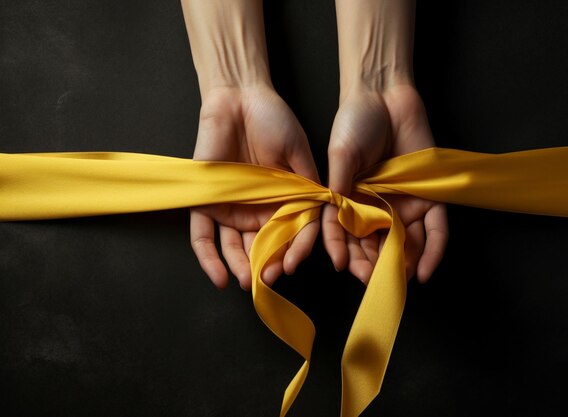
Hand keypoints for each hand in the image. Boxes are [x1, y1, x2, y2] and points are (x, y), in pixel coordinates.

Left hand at [190, 86, 318, 289]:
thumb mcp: (300, 154)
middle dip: (266, 266)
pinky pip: (203, 235)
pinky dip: (208, 257)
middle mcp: (258, 210)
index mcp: (283, 201)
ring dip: (239, 267)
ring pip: (234, 247)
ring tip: (246, 282)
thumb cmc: (274, 121)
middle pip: (262, 247)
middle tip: (269, 278)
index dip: (294, 251)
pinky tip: (219, 277)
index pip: (292, 234)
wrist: (240, 98)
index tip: (294, 264)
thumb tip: (322, 216)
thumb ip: (309, 186)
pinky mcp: (206, 201)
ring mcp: (231, 208)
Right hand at [323, 84, 447, 283]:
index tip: (342, 264)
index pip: (344, 233)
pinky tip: (424, 271)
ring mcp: (404, 204)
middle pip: (374, 245)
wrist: (385, 96)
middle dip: (372, 265)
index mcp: (351, 200)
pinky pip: (435, 230)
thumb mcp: (339, 155)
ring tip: (398, 280)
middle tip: (372, 280)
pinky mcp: (430, 197)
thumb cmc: (355, 122)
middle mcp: (377, 207)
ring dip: (401, 265)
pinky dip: (432, 251)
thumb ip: (338, 185)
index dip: (342, 250)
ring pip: (404, 243)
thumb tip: (336, 217)